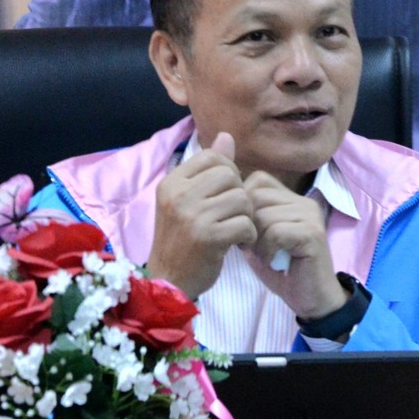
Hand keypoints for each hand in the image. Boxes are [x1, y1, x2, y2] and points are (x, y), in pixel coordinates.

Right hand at [146, 132, 256, 299]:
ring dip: (246, 216)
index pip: (211, 156)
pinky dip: (248, 234)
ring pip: (241, 198)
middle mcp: (179, 195)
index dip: (227, 171)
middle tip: (233, 214)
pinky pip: (245, 222)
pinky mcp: (208, 237)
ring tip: (236, 228)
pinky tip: (239, 242)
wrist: (169, 282)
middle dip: (239, 194)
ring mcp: (193, 215)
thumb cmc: (181, 239)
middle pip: (230, 175)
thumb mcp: (187, 200)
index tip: (224, 193)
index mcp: (172, 182)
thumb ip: (208, 169)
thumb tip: (227, 136)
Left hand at [242, 172, 344, 322]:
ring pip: (264, 215)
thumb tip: (226, 200)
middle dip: (247, 224)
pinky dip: (267, 250)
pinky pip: (276, 232)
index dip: (244, 205)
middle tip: (252, 248)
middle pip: (257, 196)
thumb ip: (247, 219)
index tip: (245, 232)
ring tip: (265, 256)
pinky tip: (273, 261)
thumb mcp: (258, 240)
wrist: (311, 299)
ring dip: (257, 241)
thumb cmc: (282, 270)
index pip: (258, 180)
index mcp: (292, 198)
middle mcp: (303, 201)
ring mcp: (310, 215)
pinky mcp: (313, 233)